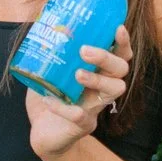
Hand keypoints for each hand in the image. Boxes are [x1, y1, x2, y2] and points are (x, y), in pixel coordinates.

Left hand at [25, 26, 130, 160]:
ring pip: (114, 91)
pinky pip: (81, 116)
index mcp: (98, 73)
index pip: (120, 55)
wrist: (43, 134)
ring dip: (97, 79)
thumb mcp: (47, 72)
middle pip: (121, 70)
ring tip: (77, 74)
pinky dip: (64, 107)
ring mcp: (95, 108)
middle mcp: (102, 89)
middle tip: (84, 51)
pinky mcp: (83, 126)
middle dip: (106, 57)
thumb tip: (39, 26)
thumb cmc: (50, 97)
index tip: (117, 28)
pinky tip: (49, 100)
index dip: (122, 42)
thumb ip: (48, 54)